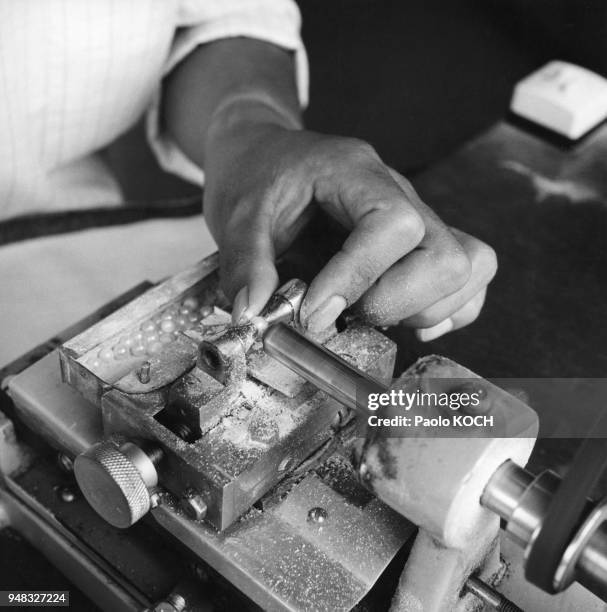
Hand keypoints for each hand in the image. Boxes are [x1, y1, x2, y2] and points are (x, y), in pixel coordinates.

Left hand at [203, 123, 496, 338]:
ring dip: (424, 308)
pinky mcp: (419, 241)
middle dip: (397, 302)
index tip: (316, 311)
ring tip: (371, 314)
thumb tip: (252, 314)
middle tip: (346, 315)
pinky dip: (447, 308)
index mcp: (355, 172)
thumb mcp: (238, 213)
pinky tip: (406, 319)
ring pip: (469, 266)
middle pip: (446, 254)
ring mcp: (417, 215)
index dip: (359, 277)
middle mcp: (398, 191)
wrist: (266, 154)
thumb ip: (245, 262)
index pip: (392, 225)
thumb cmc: (257, 175)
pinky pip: (468, 276)